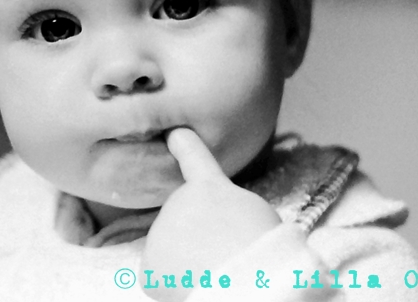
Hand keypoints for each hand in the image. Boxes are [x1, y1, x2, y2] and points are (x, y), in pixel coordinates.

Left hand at [141, 128, 279, 299]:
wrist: (251, 284)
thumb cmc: (267, 256)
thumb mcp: (257, 216)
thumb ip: (227, 208)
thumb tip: (210, 226)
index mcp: (210, 189)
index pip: (194, 157)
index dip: (184, 144)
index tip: (174, 132)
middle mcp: (178, 202)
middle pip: (188, 224)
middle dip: (201, 240)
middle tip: (228, 255)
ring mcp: (160, 232)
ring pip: (177, 254)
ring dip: (192, 264)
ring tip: (218, 272)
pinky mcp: (150, 266)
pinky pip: (164, 279)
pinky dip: (177, 288)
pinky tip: (195, 287)